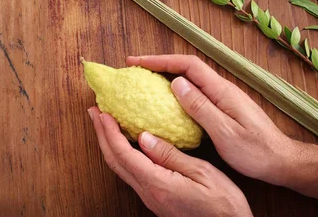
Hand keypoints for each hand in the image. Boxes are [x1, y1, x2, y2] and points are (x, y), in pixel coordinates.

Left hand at [88, 107, 251, 216]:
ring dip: (109, 144)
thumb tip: (144, 137)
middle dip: (101, 135)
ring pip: (120, 168)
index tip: (102, 112)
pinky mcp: (155, 199)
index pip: (124, 154)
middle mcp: (148, 192)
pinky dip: (121, 153)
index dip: (110, 132)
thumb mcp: (202, 173)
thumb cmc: (223, 206)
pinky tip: (126, 142)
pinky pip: (130, 173)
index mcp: (157, 184)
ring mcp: (150, 197)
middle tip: (94, 112)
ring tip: (104, 123)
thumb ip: (171, 155)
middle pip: (114, 161)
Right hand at [126, 55, 294, 185]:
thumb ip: (200, 106)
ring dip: (165, 77)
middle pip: (186, 68)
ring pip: (189, 80)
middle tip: (134, 69)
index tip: (138, 63)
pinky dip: (175, 92)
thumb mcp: (225, 132)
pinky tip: (164, 103)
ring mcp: (222, 98)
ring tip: (143, 83)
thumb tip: (176, 82)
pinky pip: (193, 93)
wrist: (282, 161)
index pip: (187, 65)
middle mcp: (221, 89)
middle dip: (159, 65)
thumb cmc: (255, 151)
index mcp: (221, 90)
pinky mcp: (222, 108)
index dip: (160, 60)